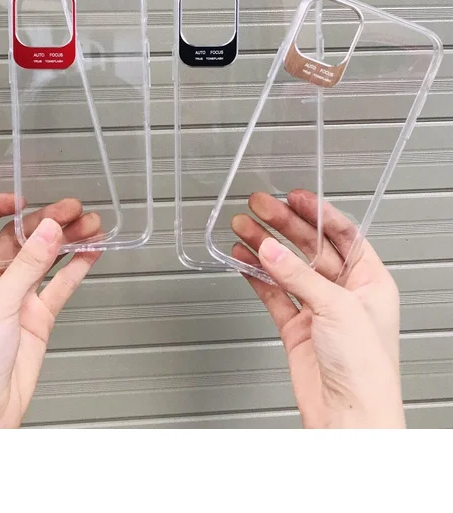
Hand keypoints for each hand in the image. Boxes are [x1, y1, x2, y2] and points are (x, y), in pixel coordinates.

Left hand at [0, 194, 101, 428]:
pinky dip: (76, 268)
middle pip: (19, 239)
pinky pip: (59, 284)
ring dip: (66, 241)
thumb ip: (27, 266)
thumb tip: (46, 230)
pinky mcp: (36, 317)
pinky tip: (91, 253)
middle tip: (72, 210)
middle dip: (46, 222)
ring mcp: (14, 298)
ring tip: (90, 225)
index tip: (23, 198)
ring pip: (43, 259)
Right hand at [232, 189, 404, 428]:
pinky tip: (243, 258)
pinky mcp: (296, 327)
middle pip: (310, 246)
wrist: (350, 417)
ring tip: (243, 227)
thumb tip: (271, 250)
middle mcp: (344, 291)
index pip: (342, 234)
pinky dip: (256, 275)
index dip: (317, 213)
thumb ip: (300, 276)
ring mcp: (318, 308)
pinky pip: (273, 292)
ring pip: (287, 267)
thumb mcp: (338, 308)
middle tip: (260, 206)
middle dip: (283, 225)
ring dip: (264, 246)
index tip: (294, 197)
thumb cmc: (367, 368)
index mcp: (370, 279)